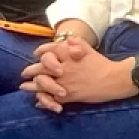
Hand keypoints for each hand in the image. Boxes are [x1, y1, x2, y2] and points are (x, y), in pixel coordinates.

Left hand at [21, 37, 135, 112]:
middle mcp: (64, 68)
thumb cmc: (103, 64)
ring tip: (24, 87)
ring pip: (42, 84)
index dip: (42, 51)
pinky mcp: (67, 96)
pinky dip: (43, 100)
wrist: (114, 80)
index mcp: (69, 55)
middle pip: (41, 67)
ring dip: (31, 86)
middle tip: (24, 73)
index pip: (50, 50)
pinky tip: (38, 100)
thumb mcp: (91, 50)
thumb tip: (67, 38)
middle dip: (30, 70)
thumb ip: (78, 43)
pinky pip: (50, 98)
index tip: (36, 53)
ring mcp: (64, 82)